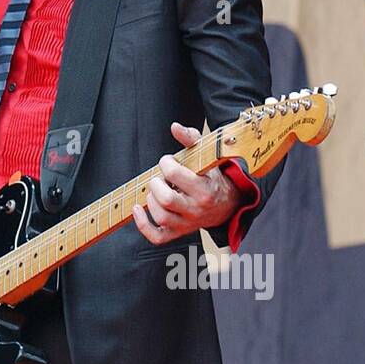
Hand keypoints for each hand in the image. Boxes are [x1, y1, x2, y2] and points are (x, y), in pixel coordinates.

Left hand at [132, 122, 239, 244]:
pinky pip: (157, 237)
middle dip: (156, 183)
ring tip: (156, 190)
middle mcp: (197, 208)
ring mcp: (187, 223)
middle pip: (166, 199)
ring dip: (150, 200)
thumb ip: (191, 138)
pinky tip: (138, 209)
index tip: (168, 162)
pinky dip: (143, 225)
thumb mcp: (205, 156)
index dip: (166, 163)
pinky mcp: (179, 232)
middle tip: (160, 177)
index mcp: (205, 188)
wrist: (226, 204)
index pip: (175, 175)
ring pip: (161, 216)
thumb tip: (174, 126)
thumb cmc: (210, 176)